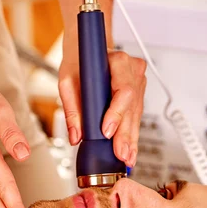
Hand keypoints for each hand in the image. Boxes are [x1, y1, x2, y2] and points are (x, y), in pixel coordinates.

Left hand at [58, 50, 146, 166]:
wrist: (87, 49)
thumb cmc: (78, 60)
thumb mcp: (68, 80)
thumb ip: (72, 109)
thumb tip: (76, 136)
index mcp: (118, 61)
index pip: (124, 90)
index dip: (117, 113)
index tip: (107, 131)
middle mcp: (133, 71)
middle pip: (132, 107)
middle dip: (125, 134)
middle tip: (121, 154)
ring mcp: (138, 82)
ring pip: (136, 115)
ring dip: (131, 138)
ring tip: (127, 158)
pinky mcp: (138, 94)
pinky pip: (136, 116)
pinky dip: (132, 134)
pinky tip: (130, 150)